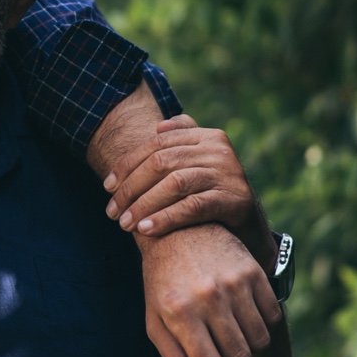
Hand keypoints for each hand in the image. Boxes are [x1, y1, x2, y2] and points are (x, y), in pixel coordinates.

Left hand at [104, 115, 274, 268]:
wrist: (248, 227)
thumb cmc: (211, 194)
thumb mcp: (196, 166)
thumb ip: (178, 144)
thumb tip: (157, 127)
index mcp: (206, 136)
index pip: (156, 144)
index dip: (127, 165)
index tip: (107, 187)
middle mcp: (219, 149)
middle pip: (161, 163)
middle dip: (131, 188)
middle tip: (112, 212)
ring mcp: (229, 173)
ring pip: (175, 184)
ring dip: (144, 205)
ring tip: (125, 224)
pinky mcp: (236, 199)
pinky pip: (192, 207)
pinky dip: (166, 218)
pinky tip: (146, 230)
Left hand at [139, 224, 282, 356]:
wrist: (177, 230)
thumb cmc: (160, 283)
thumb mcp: (156, 321)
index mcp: (179, 313)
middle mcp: (208, 298)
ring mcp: (234, 284)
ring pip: (258, 342)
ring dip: (248, 352)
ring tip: (230, 339)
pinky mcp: (253, 273)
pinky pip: (272, 318)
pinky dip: (263, 329)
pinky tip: (244, 320)